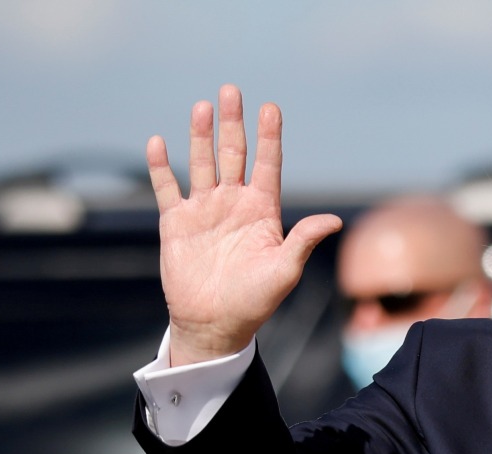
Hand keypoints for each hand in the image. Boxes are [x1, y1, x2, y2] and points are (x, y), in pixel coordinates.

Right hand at [146, 85, 342, 365]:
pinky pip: (167, 188)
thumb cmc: (255, 301)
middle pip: (234, 154)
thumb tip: (334, 220)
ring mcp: (204, 211)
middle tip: (232, 90)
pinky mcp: (176, 223)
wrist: (215, 324)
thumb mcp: (284, 270)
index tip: (271, 108)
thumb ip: (303, 240)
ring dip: (200, 135)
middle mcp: (234, 204)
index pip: (267, 165)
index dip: (269, 137)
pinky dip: (162, 167)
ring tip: (202, 107)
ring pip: (202, 163)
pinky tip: (158, 142)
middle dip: (234, 123)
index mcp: (263, 212)